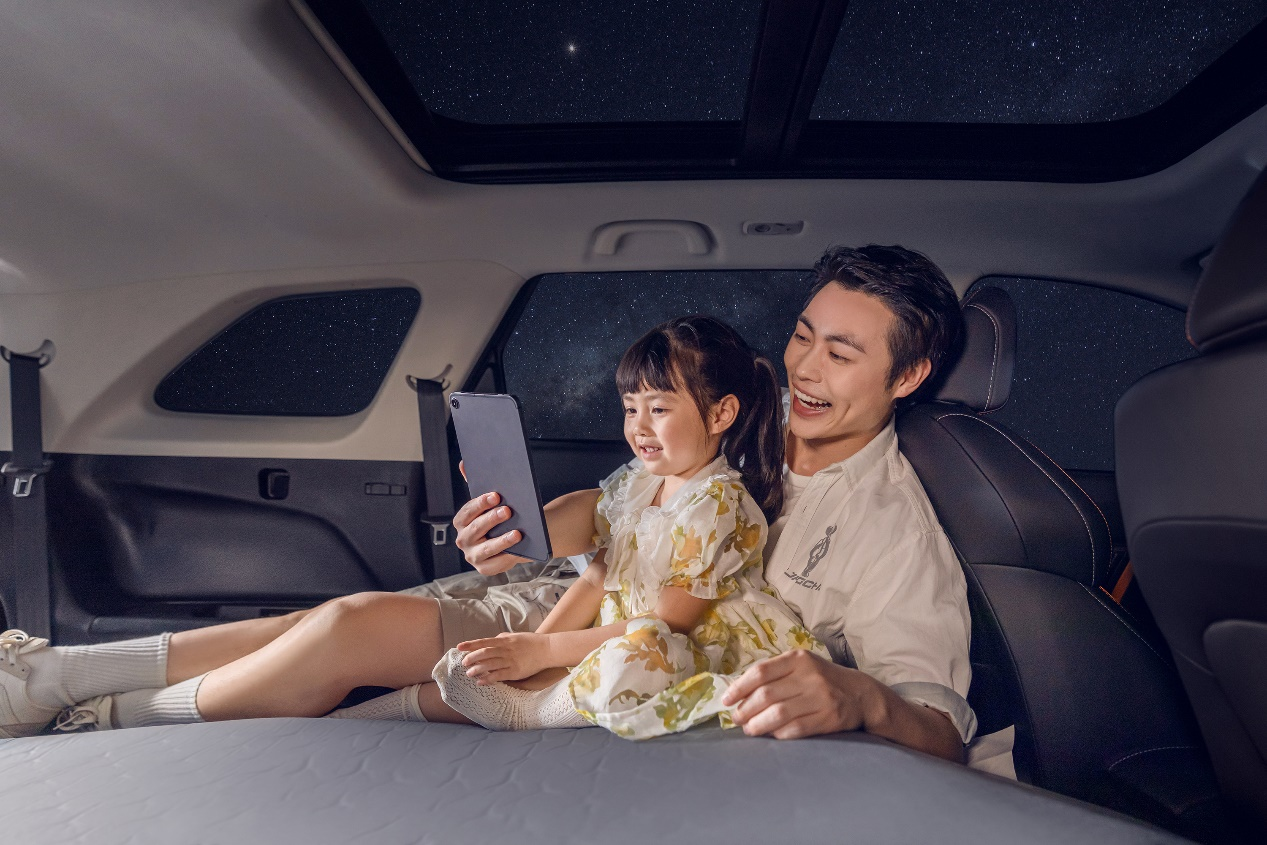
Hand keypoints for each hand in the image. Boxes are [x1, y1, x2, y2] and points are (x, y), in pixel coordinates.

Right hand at [453, 491, 526, 575]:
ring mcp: (473, 556)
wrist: (512, 539)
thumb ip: (476, 484)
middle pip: (475, 529)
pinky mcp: (484, 568)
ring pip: (486, 548)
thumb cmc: (499, 519)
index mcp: (461, 522)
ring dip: (502, 541)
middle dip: (491, 519)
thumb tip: (463, 465)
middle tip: (507, 511)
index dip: (481, 503)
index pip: (467, 512)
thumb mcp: (489, 503)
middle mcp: (463, 540)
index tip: (496, 495)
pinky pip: (496, 563)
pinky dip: (508, 557)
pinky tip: (519, 550)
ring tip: (517, 533)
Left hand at [458, 632, 550, 684]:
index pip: (484, 642)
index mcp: (505, 640)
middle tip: (464, 663)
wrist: (547, 650)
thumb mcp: (516, 636)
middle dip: (472, 658)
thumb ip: (503, 638)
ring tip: (469, 673)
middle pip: (485, 653)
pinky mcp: (515, 671)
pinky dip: (488, 679)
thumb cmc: (531, 642)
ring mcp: (510, 661)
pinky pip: (499, 676)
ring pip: (490, 665)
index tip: (459, 647)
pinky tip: (481, 682)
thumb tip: (492, 640)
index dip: (471, 644)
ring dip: (477, 669)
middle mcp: (506, 650)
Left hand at [721, 649, 880, 739]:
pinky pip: (795, 729)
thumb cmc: (821, 680)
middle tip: (736, 719)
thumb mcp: (801, 666)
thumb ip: (774, 674)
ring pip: (778, 714)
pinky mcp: (828, 718)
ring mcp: (820, 697)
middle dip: (745, 710)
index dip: (739, 688)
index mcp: (798, 659)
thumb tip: (738, 692)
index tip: (726, 700)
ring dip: (758, 725)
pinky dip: (779, 734)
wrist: (860, 695)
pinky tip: (772, 735)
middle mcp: (809, 676)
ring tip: (749, 730)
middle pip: (766, 695)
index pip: (760, 672)